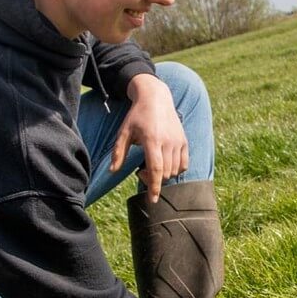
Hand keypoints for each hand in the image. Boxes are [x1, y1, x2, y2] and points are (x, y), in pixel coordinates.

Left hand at [111, 73, 187, 202]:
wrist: (156, 98)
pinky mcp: (184, 141)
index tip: (152, 200)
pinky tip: (166, 165)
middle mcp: (168, 142)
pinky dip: (176, 170)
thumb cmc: (137, 116)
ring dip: (163, 175)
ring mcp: (178, 141)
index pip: (156, 169)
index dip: (154, 186)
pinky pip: (184, 164)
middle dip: (153, 179)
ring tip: (151, 166)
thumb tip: (112, 171)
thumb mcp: (124, 132)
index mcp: (152, 140)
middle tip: (140, 171)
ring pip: (175, 170)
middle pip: (165, 172)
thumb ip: (118, 153)